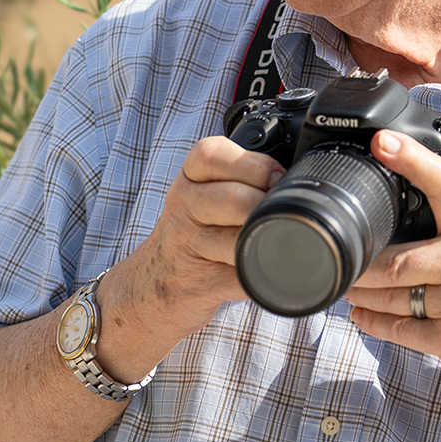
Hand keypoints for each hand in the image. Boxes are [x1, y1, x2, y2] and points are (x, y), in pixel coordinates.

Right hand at [94, 137, 282, 367]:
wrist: (148, 286)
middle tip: (282, 212)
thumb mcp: (200, 194)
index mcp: (188, 179)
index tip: (276, 177)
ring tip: (276, 240)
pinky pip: (242, 278)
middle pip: (233, 199)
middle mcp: (184, 208)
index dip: (254, 164)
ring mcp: (188, 248)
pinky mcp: (200, 284)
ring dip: (265, 241)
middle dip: (266, 205)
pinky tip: (272, 271)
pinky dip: (264, 276)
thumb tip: (292, 177)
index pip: (213, 155)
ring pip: (238, 241)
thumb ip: (236, 179)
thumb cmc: (190, 232)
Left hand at [345, 130, 440, 397]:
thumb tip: (403, 205)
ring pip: (393, 296)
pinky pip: (400, 329)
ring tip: (350, 284)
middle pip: (398, 259)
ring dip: (363, 292)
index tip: (382, 141)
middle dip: (363, 263)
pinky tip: (363, 314)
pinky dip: (374, 322)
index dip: (412, 159)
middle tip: (345, 255)